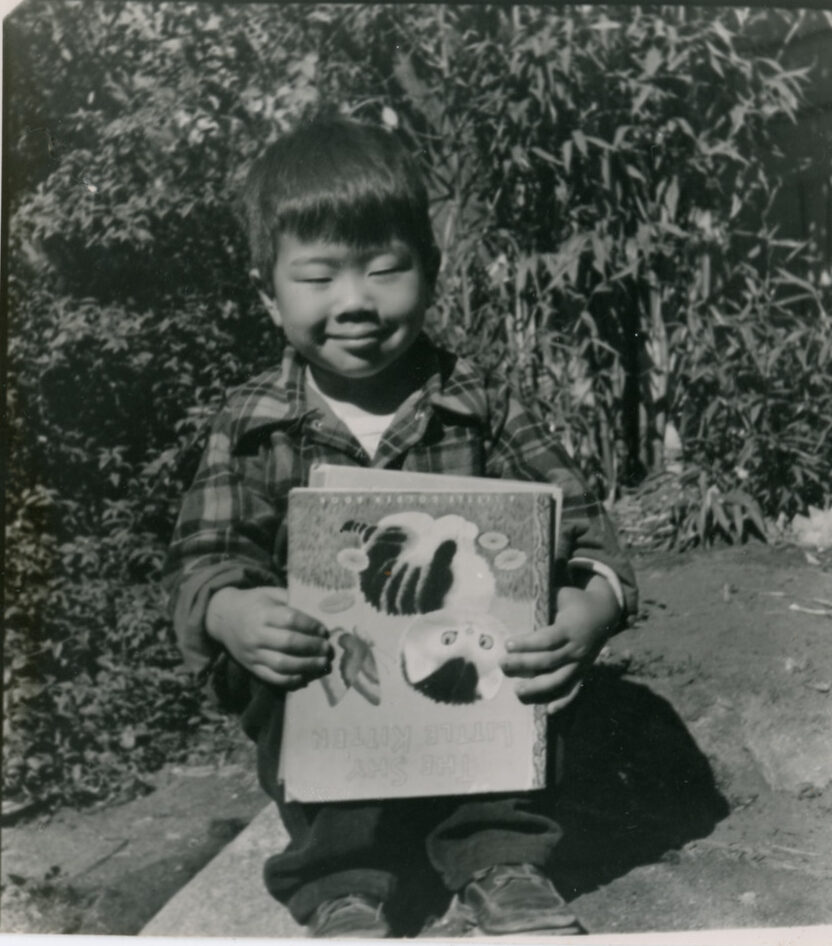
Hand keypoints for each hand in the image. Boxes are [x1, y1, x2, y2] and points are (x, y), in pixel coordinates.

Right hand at [205, 586, 331, 688]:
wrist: (223, 617)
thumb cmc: (253, 603)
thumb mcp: (270, 594)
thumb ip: (291, 600)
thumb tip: (321, 608)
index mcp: (262, 613)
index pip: (290, 620)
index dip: (310, 625)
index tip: (323, 629)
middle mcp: (256, 635)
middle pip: (289, 643)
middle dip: (312, 647)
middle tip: (327, 647)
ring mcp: (253, 654)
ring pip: (282, 664)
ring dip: (306, 666)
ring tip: (322, 663)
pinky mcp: (251, 667)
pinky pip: (272, 678)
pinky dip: (291, 680)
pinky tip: (305, 677)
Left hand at [500, 576, 619, 712]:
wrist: (604, 614)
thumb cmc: (575, 602)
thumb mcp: (562, 595)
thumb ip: (545, 597)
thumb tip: (517, 592)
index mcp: (570, 627)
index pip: (547, 639)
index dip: (527, 643)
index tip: (507, 644)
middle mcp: (577, 648)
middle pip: (549, 660)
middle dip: (524, 664)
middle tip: (503, 664)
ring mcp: (581, 663)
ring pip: (560, 679)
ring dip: (538, 687)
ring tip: (517, 691)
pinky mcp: (583, 672)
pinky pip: (575, 689)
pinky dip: (565, 702)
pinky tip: (550, 711)